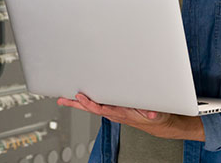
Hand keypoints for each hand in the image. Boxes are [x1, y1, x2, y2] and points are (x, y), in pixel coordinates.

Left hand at [57, 94, 204, 140]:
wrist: (156, 122)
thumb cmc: (154, 117)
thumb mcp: (157, 114)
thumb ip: (154, 113)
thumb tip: (152, 113)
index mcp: (121, 113)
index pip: (101, 109)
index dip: (90, 103)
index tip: (80, 97)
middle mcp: (113, 113)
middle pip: (91, 108)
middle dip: (76, 103)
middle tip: (63, 99)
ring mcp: (112, 111)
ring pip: (92, 106)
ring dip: (78, 102)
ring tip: (65, 97)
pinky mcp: (113, 108)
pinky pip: (96, 104)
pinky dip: (86, 101)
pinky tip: (78, 97)